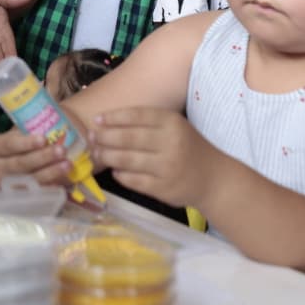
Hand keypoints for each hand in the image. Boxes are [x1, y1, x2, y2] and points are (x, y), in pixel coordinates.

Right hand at [0, 129, 69, 189]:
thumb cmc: (9, 151)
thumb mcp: (11, 139)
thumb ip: (26, 133)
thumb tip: (52, 125)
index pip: (10, 145)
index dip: (26, 143)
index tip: (43, 139)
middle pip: (21, 164)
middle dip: (43, 157)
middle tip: (61, 150)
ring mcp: (7, 187)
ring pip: (30, 181)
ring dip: (51, 173)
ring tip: (67, 164)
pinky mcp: (18, 199)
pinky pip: (36, 194)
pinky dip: (51, 187)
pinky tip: (63, 182)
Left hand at [88, 106, 219, 208]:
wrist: (213, 179)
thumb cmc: (188, 148)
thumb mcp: (175, 127)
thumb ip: (147, 123)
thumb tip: (107, 122)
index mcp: (171, 123)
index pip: (137, 115)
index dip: (114, 117)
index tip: (97, 119)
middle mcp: (170, 143)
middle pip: (128, 137)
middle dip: (105, 137)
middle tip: (91, 137)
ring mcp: (167, 167)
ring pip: (127, 160)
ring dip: (107, 156)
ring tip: (97, 153)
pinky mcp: (163, 188)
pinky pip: (133, 180)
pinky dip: (120, 174)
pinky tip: (115, 170)